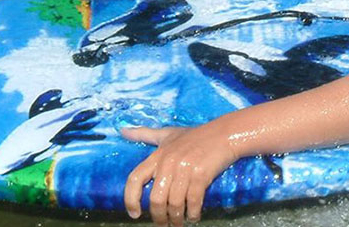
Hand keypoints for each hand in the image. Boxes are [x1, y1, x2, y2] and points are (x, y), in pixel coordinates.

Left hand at [122, 124, 237, 225]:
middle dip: (159, 217)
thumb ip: (145, 134)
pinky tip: (194, 216)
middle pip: (156, 199)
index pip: (135, 179)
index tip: (135, 214)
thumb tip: (122, 131)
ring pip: (174, 203)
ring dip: (176, 218)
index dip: (131, 200)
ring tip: (179, 223)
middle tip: (164, 224)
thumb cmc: (196, 135)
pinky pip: (193, 201)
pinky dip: (193, 213)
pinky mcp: (201, 175)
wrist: (226, 133)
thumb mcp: (168, 134)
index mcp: (158, 155)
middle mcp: (168, 162)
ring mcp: (185, 169)